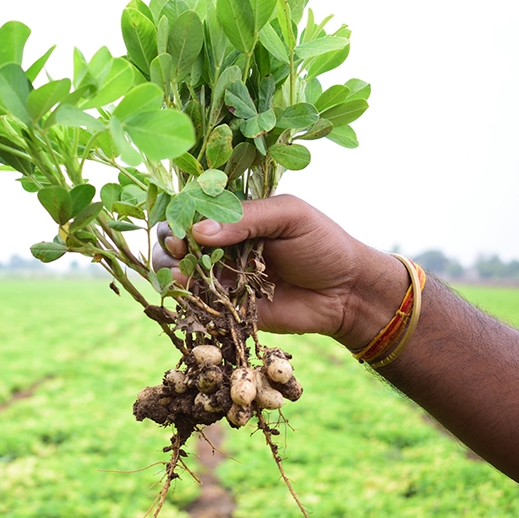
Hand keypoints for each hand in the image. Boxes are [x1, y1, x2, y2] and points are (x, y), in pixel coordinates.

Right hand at [152, 194, 406, 350]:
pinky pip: (198, 302)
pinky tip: (186, 287)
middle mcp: (223, 245)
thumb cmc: (323, 244)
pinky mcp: (227, 307)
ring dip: (173, 267)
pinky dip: (185, 295)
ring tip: (180, 267)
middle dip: (172, 241)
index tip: (180, 220)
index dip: (181, 214)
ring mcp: (223, 276)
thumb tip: (198, 230)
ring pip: (181, 270)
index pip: (196, 210)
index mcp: (236, 218)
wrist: (347, 292)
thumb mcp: (288, 216)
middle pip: (180, 240)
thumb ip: (245, 219)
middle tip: (178, 244)